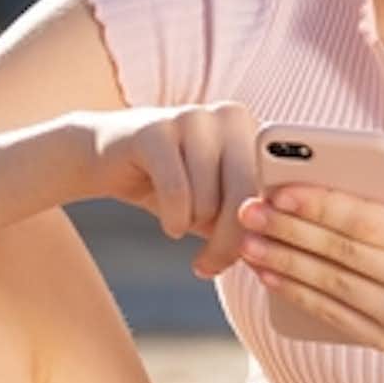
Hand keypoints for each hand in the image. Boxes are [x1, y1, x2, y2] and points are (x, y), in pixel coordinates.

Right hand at [77, 102, 259, 277]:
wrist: (104, 157)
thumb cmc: (175, 185)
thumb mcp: (220, 204)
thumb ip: (251, 219)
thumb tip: (279, 253)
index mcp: (256, 131)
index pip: (277, 190)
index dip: (265, 232)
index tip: (250, 262)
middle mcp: (230, 116)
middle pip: (245, 195)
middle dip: (229, 242)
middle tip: (210, 266)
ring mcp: (192, 117)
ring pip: (210, 198)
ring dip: (194, 226)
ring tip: (181, 226)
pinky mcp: (154, 129)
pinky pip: (177, 192)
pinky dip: (174, 218)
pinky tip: (169, 227)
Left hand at [238, 163, 383, 382]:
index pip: (369, 221)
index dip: (321, 204)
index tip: (281, 190)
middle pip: (342, 252)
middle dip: (289, 229)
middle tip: (249, 210)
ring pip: (331, 285)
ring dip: (283, 262)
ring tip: (249, 241)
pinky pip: (334, 315)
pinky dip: (298, 294)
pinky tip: (272, 276)